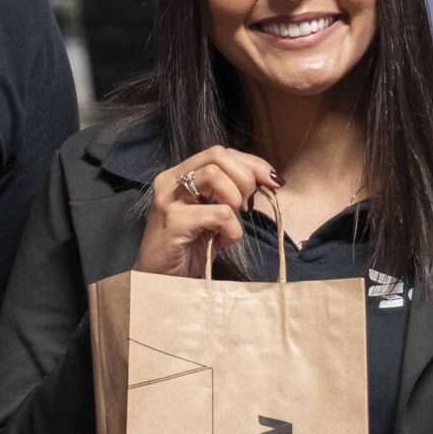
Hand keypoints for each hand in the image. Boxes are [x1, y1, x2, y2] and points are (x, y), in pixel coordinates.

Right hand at [135, 147, 280, 276]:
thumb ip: (228, 192)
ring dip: (235, 200)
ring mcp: (169, 199)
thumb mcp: (211, 212)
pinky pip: (219, 214)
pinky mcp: (174, 221)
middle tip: (246, 207)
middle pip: (218, 156)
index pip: (219, 153)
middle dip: (245, 179)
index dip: (251, 163)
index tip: (273, 181)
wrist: (160, 280)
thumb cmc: (188, 248)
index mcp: (179, 174)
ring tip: (229, 224)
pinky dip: (231, 230)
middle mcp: (170, 180)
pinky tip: (220, 243)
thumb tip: (267, 179)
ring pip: (215, 177)